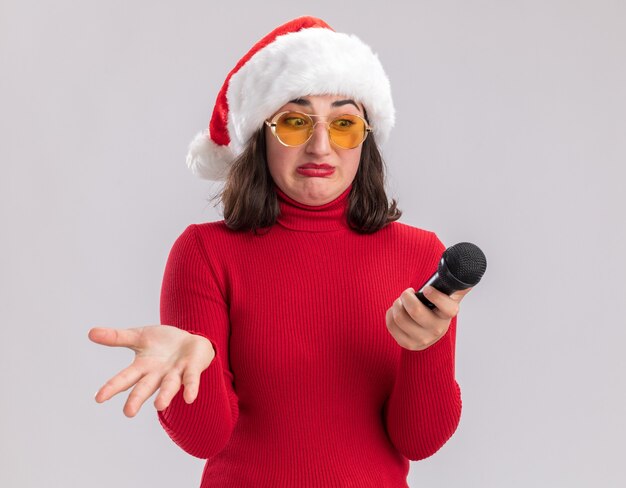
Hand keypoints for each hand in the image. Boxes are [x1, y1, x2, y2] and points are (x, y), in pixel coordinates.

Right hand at [88, 325, 214, 416]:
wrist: (192, 340)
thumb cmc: (163, 343)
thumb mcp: (139, 336)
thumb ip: (117, 337)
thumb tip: (90, 332)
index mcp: (143, 367)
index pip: (125, 378)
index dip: (112, 387)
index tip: (98, 398)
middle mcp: (158, 375)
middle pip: (145, 388)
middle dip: (137, 399)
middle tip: (128, 412)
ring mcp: (175, 373)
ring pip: (169, 386)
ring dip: (165, 395)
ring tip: (159, 406)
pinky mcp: (192, 369)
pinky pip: (191, 379)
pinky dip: (190, 388)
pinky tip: (190, 398)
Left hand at [385, 286, 471, 350]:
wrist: (429, 330)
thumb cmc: (436, 308)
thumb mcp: (448, 296)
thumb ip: (456, 284)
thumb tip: (463, 271)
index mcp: (448, 315)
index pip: (448, 308)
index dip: (436, 297)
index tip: (427, 289)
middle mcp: (437, 329)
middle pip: (415, 311)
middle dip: (406, 296)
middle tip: (408, 293)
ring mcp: (422, 339)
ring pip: (400, 317)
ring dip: (397, 304)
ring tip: (401, 302)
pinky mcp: (407, 344)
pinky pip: (391, 325)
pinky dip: (390, 313)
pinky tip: (398, 311)